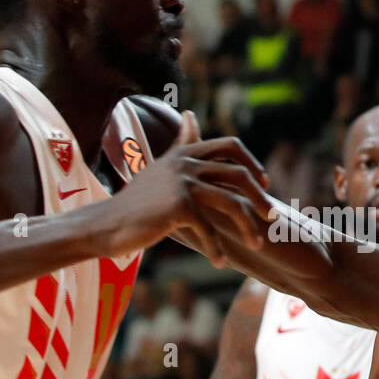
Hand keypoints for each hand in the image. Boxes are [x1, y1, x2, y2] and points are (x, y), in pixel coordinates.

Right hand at [107, 111, 272, 266]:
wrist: (106, 224)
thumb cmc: (136, 201)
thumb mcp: (162, 167)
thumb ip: (181, 144)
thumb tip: (191, 115)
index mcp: (185, 152)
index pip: (230, 146)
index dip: (252, 163)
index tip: (264, 183)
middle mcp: (186, 162)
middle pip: (239, 174)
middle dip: (260, 197)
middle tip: (272, 217)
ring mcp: (182, 182)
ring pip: (232, 203)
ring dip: (248, 227)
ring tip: (256, 244)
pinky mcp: (178, 206)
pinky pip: (210, 229)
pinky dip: (217, 248)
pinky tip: (220, 262)